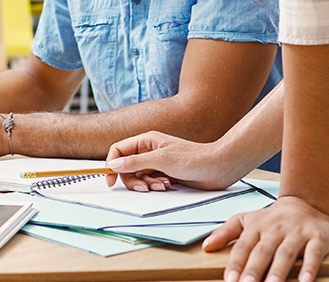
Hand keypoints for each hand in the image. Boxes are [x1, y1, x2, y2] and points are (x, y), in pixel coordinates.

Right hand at [105, 130, 249, 190]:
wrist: (218, 167)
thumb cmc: (193, 158)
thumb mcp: (160, 159)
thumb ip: (134, 162)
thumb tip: (113, 165)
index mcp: (146, 141)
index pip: (118, 150)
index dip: (111, 164)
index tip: (110, 180)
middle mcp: (149, 151)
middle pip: (127, 167)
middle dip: (133, 179)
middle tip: (144, 187)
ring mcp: (157, 163)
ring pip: (139, 177)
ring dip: (147, 184)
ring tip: (163, 185)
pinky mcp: (165, 174)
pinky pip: (151, 183)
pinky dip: (156, 186)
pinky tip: (169, 185)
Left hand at [202, 196, 328, 281]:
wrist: (306, 203)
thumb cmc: (272, 218)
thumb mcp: (246, 220)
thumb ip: (225, 233)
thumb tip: (205, 246)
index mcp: (256, 227)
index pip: (243, 247)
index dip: (236, 264)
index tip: (229, 280)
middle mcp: (275, 230)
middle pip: (262, 252)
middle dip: (254, 270)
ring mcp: (296, 234)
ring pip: (285, 254)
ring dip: (278, 271)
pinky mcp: (317, 238)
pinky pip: (313, 254)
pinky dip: (309, 268)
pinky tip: (304, 281)